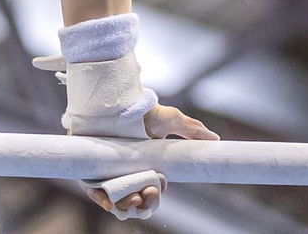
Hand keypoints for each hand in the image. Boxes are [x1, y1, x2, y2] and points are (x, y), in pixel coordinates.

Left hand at [83, 105, 218, 216]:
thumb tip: (216, 140)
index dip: (154, 195)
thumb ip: (193, 130)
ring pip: (117, 201)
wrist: (118, 102)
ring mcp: (110, 174)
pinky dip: (102, 200)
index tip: (158, 189)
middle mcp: (128, 173)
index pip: (151, 190)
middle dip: (142, 203)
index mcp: (146, 166)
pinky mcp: (91, 172)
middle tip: (145, 195)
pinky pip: (95, 194)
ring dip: (125, 205)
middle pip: (135, 199)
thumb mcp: (172, 120)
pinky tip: (109, 202)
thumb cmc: (145, 112)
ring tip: (131, 198)